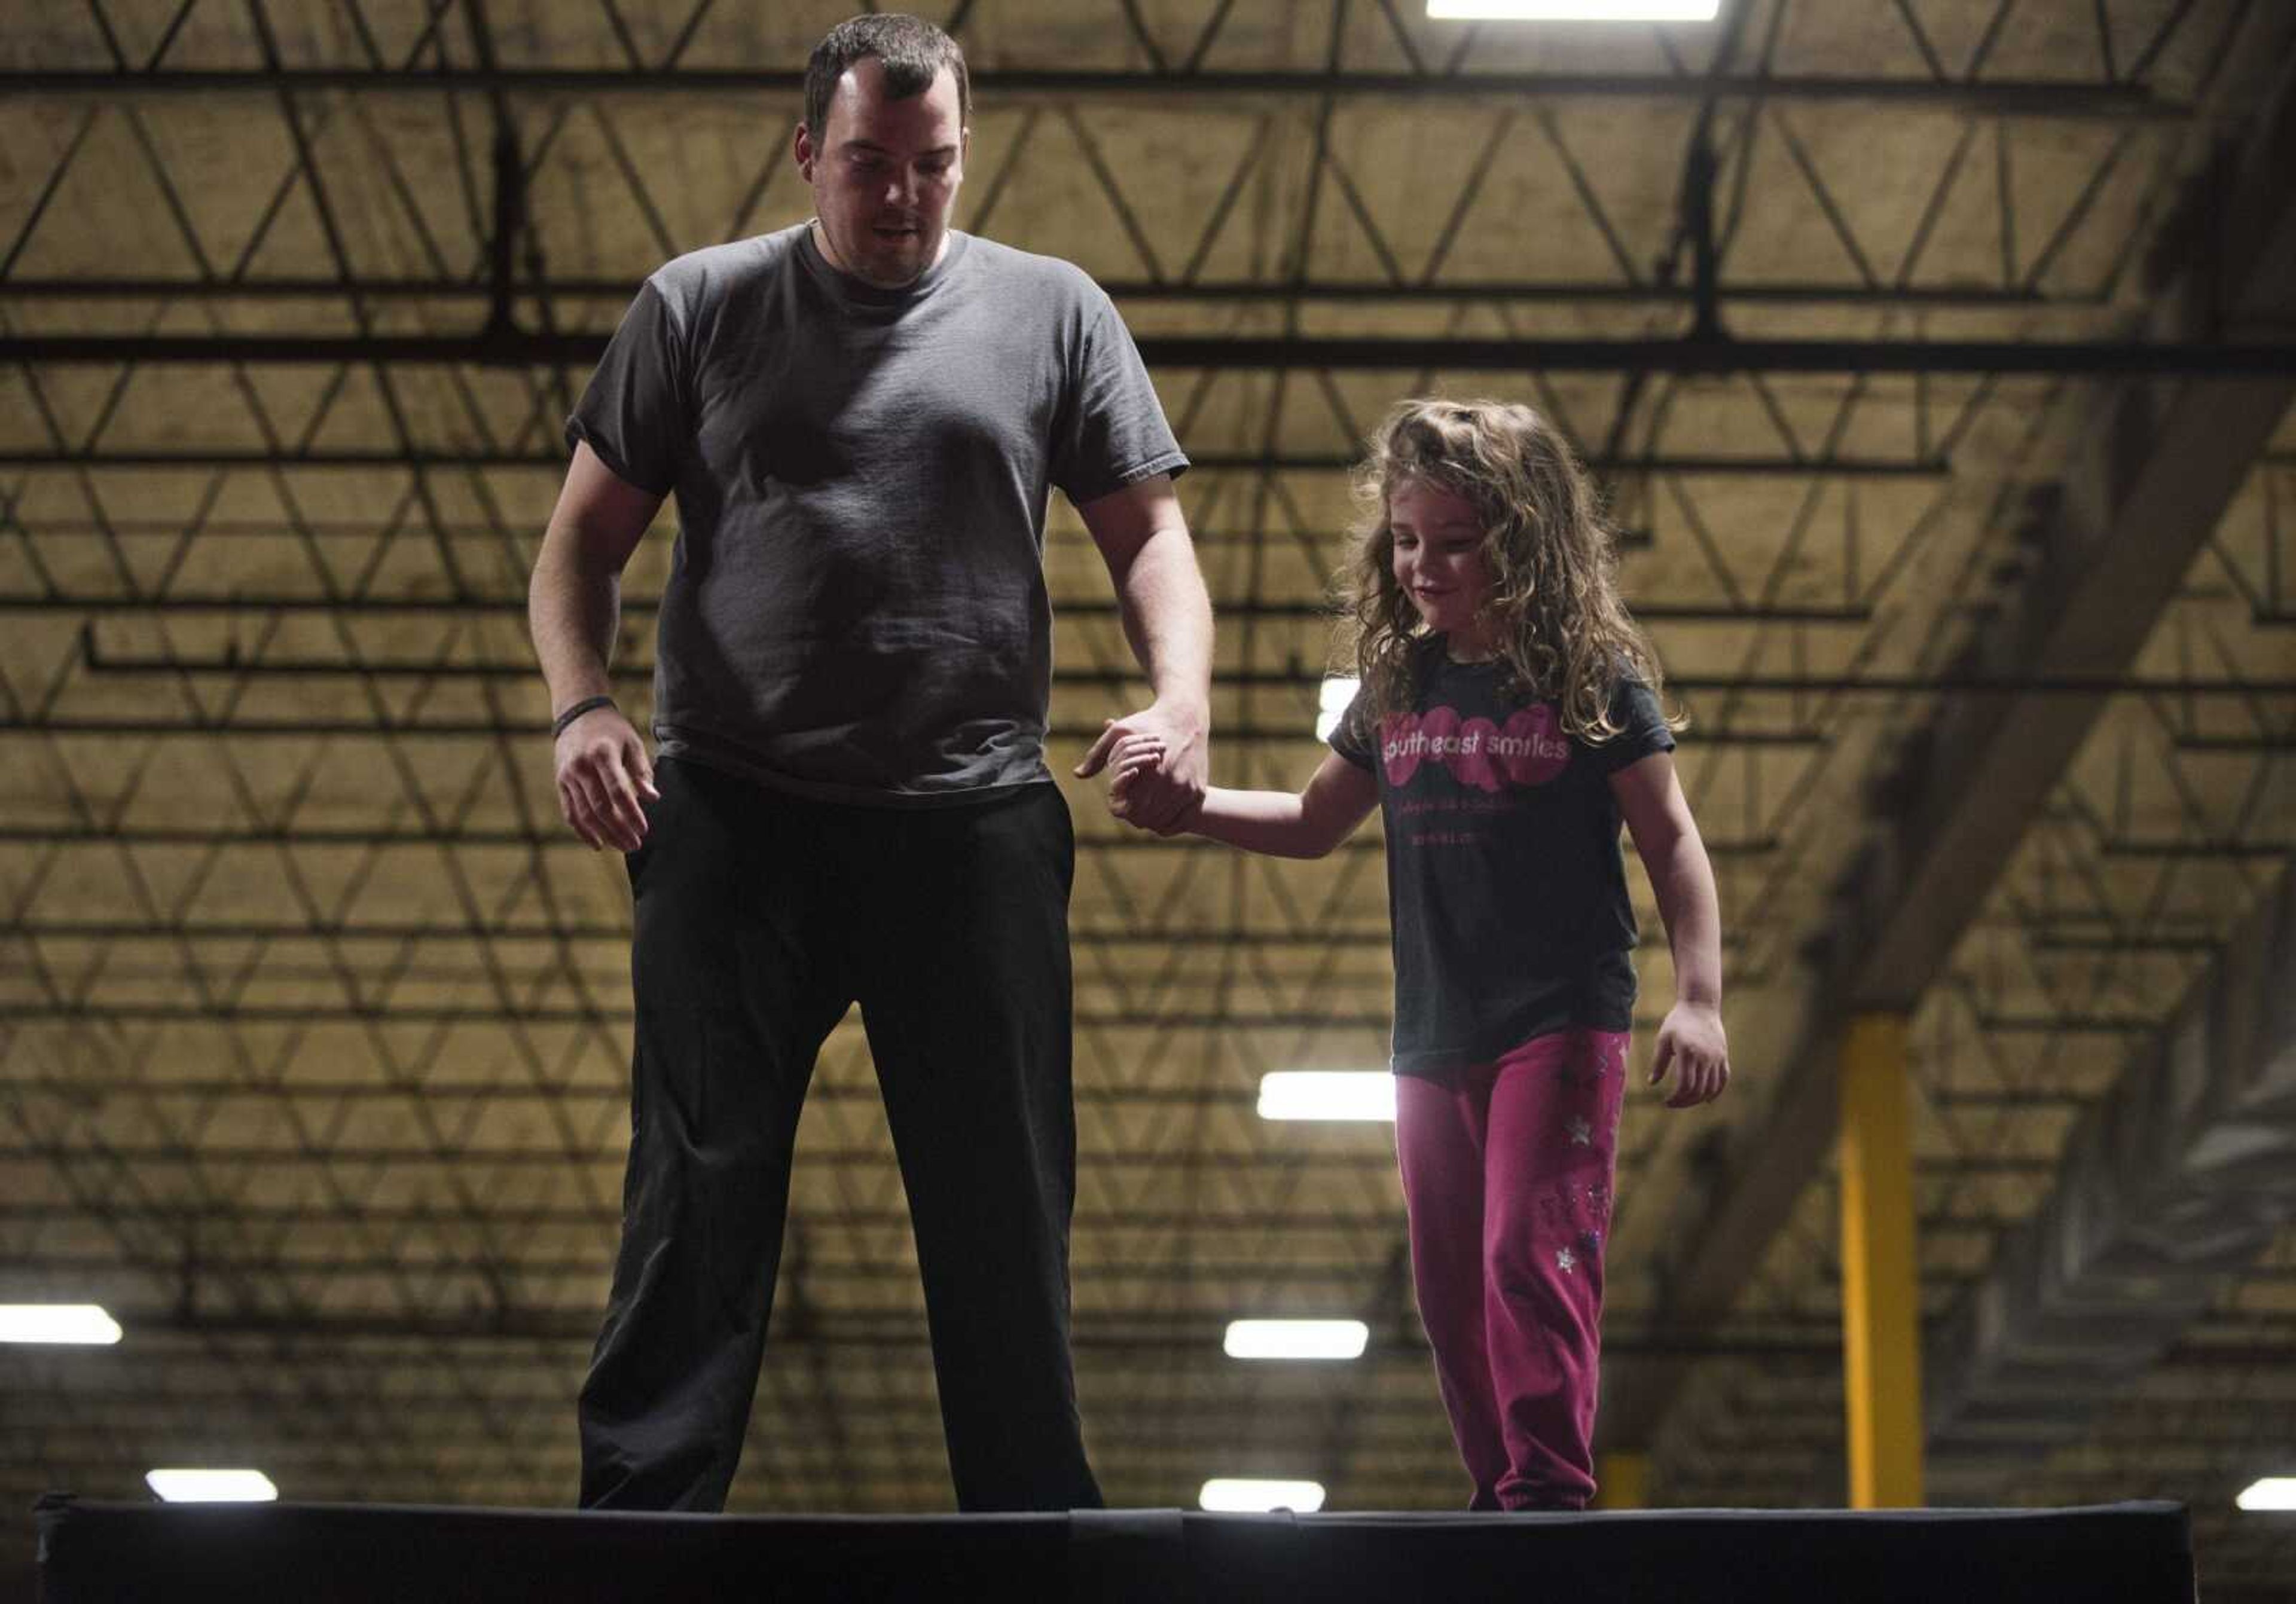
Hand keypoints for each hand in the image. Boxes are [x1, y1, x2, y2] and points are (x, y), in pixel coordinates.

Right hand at [553, 703, 658, 851]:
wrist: (578, 714)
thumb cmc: (612, 731)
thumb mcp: (632, 743)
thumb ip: (641, 772)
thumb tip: (652, 799)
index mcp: (602, 754)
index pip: (618, 792)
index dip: (631, 814)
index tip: (644, 829)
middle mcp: (582, 767)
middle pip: (600, 808)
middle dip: (619, 830)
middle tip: (635, 845)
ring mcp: (568, 776)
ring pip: (585, 814)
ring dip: (604, 834)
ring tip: (622, 846)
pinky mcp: (561, 783)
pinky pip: (570, 812)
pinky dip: (582, 831)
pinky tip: (598, 843)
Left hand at [1075, 699, 1206, 831]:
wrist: (1186, 719)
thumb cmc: (1149, 723)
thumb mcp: (1119, 733)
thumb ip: (1097, 755)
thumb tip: (1078, 774)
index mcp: (1152, 772)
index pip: (1130, 809)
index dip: (1121, 809)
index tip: (1119, 802)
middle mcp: (1172, 783)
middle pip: (1145, 818)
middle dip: (1133, 816)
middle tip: (1129, 810)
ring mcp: (1188, 789)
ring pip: (1163, 822)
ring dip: (1150, 822)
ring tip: (1142, 813)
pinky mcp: (1199, 791)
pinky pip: (1182, 821)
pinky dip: (1169, 822)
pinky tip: (1159, 815)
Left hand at [1649, 1000, 1728, 1107]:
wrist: (1700, 1006)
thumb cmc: (1677, 1022)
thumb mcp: (1663, 1039)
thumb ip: (1658, 1062)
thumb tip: (1652, 1083)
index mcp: (1688, 1053)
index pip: (1685, 1085)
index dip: (1675, 1098)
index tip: (1666, 1101)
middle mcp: (1705, 1057)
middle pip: (1698, 1090)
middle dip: (1684, 1102)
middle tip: (1673, 1103)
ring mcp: (1716, 1057)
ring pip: (1711, 1088)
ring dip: (1698, 1099)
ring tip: (1686, 1101)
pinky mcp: (1723, 1056)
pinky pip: (1723, 1079)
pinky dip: (1716, 1092)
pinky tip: (1707, 1099)